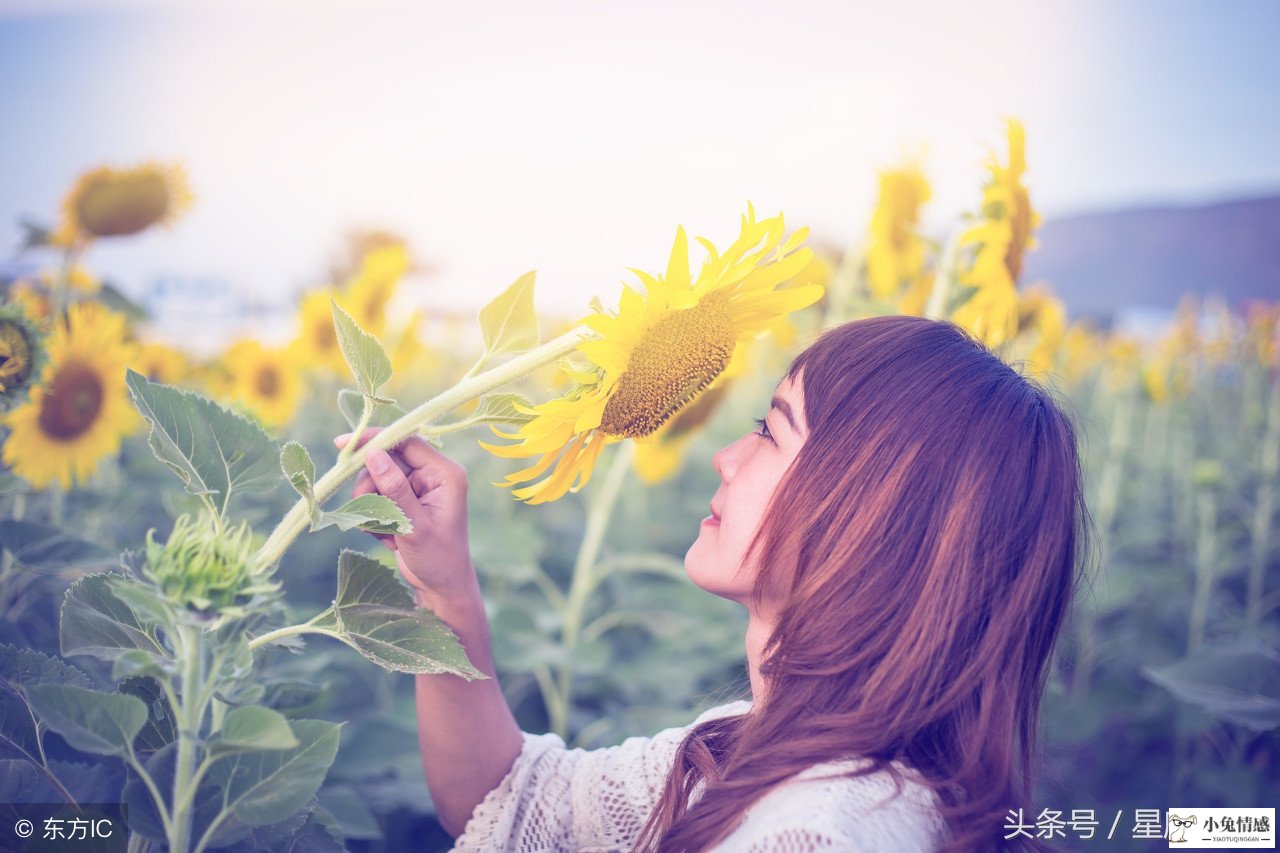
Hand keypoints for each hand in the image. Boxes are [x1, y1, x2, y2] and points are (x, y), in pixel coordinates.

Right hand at [333, 427, 473, 599]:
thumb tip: (373, 455)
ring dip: (372, 505)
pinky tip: (389, 537)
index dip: (375, 440)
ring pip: (377, 479)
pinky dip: (375, 516)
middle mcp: (433, 475)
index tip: (343, 445)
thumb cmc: (437, 558)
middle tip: (367, 512)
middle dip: (371, 486)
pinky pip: (377, 496)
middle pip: (387, 460)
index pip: (407, 442)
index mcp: (444, 473)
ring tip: (384, 532)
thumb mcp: (414, 525)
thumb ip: (394, 489)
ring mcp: (418, 487)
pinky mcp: (406, 500)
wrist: (441, 586)